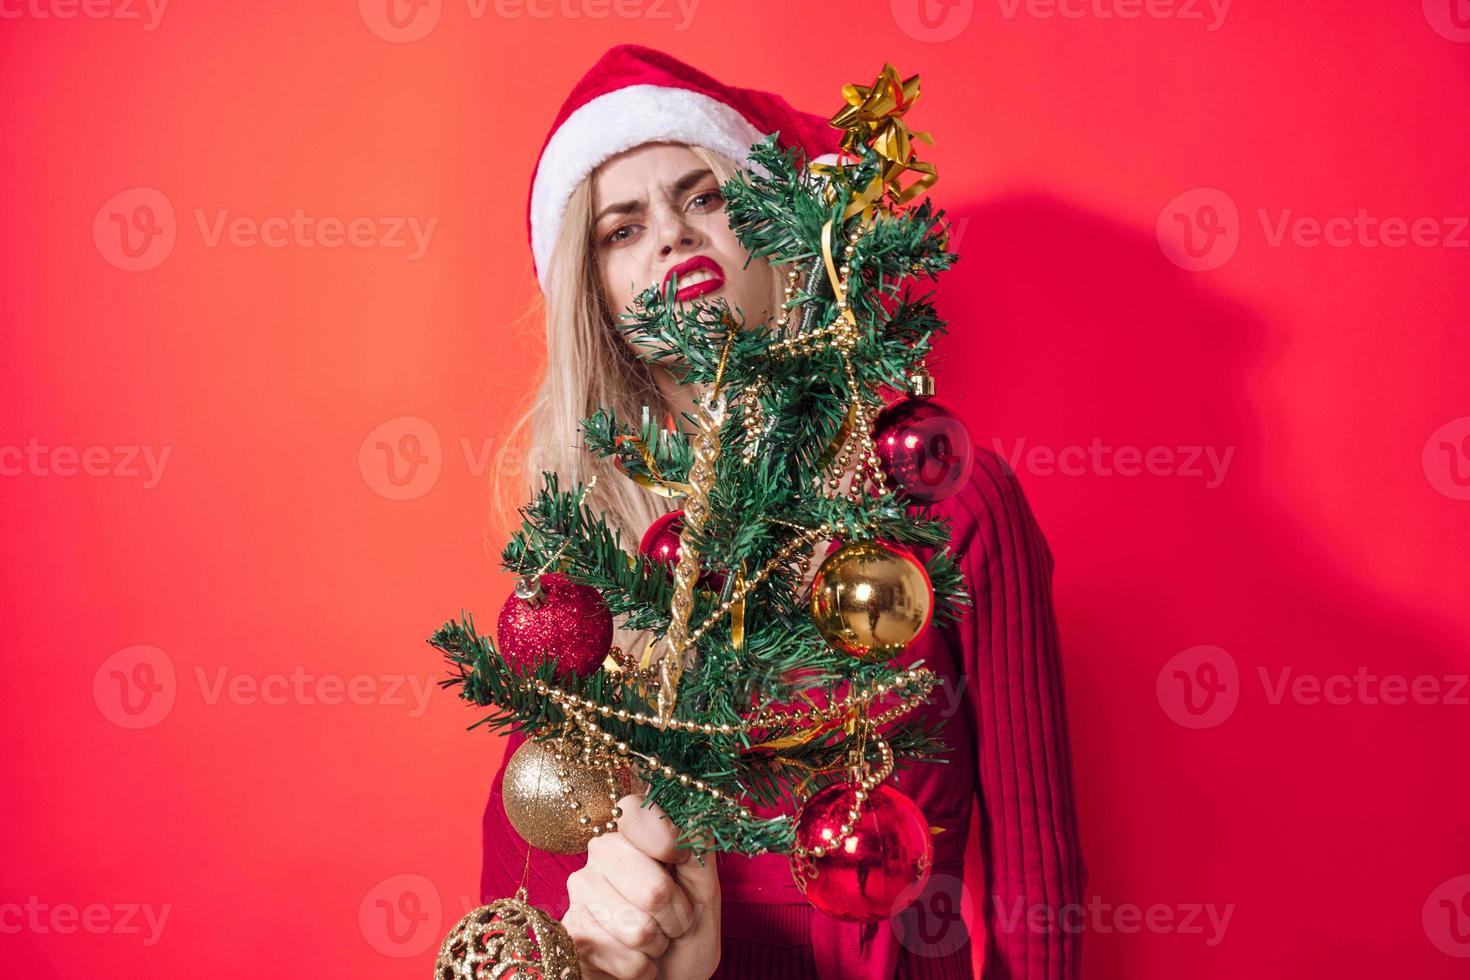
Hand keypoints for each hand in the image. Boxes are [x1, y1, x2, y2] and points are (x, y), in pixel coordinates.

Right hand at [563, 794, 720, 979]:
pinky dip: (642, 968)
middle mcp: (600, 851)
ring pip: (639, 929)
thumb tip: (696, 811)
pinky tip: (634, 957)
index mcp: (632, 831)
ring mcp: (581, 890)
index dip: (668, 841)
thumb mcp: (704, 888)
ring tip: (653, 939)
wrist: (664, 976)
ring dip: (658, 944)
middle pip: (653, 889)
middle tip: (674, 920)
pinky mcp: (571, 932)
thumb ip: (698, 850)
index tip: (681, 859)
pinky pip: (626, 959)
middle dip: (676, 915)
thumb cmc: (684, 930)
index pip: (635, 811)